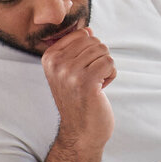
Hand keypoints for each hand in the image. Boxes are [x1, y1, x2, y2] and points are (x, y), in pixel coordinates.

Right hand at [41, 27, 115, 146]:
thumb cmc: (79, 99)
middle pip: (94, 41)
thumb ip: (76, 49)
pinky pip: (109, 63)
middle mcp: (56, 63)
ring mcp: (69, 72)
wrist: (80, 132)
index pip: (82, 34)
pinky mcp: (85, 81)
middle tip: (90, 79)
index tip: (82, 70)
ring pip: (103, 51)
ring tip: (94, 85)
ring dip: (105, 68)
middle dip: (99, 59)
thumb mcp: (69, 70)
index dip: (90, 51)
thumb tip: (88, 29)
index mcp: (49, 57)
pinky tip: (100, 89)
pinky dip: (111, 75)